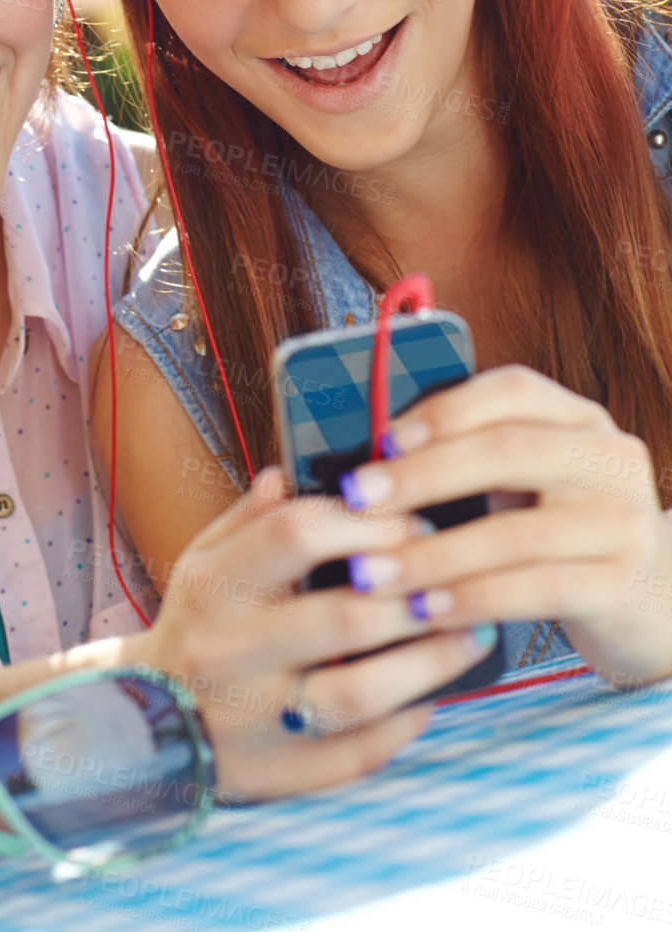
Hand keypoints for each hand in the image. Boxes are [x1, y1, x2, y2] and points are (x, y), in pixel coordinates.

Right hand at [137, 468, 498, 801]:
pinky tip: (431, 698)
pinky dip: (402, 726)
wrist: (141, 721)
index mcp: (214, 587)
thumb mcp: (203, 560)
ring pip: (358, 694)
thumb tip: (288, 474)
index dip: (365, 522)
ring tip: (468, 634)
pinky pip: (355, 754)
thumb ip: (249, 519)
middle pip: (342, 617)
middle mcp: (230, 651)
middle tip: (458, 577)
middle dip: (415, 593)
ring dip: (427, 664)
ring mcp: (255, 718)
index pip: (295, 536)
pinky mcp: (277, 773)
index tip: (414, 518)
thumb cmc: (194, 625)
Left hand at [336, 364, 671, 687]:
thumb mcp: (531, 482)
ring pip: (515, 531)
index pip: (512, 390)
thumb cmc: (563, 534)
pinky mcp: (623, 585)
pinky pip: (536, 589)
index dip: (443, 409)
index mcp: (580, 419)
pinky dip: (472, 598)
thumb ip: (472, 457)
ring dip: (432, 553)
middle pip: (508, 452)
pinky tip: (426, 610)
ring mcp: (623, 522)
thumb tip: (370, 456)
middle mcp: (610, 459)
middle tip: (359, 497)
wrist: (655, 605)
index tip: (381, 439)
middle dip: (422, 474)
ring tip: (373, 573)